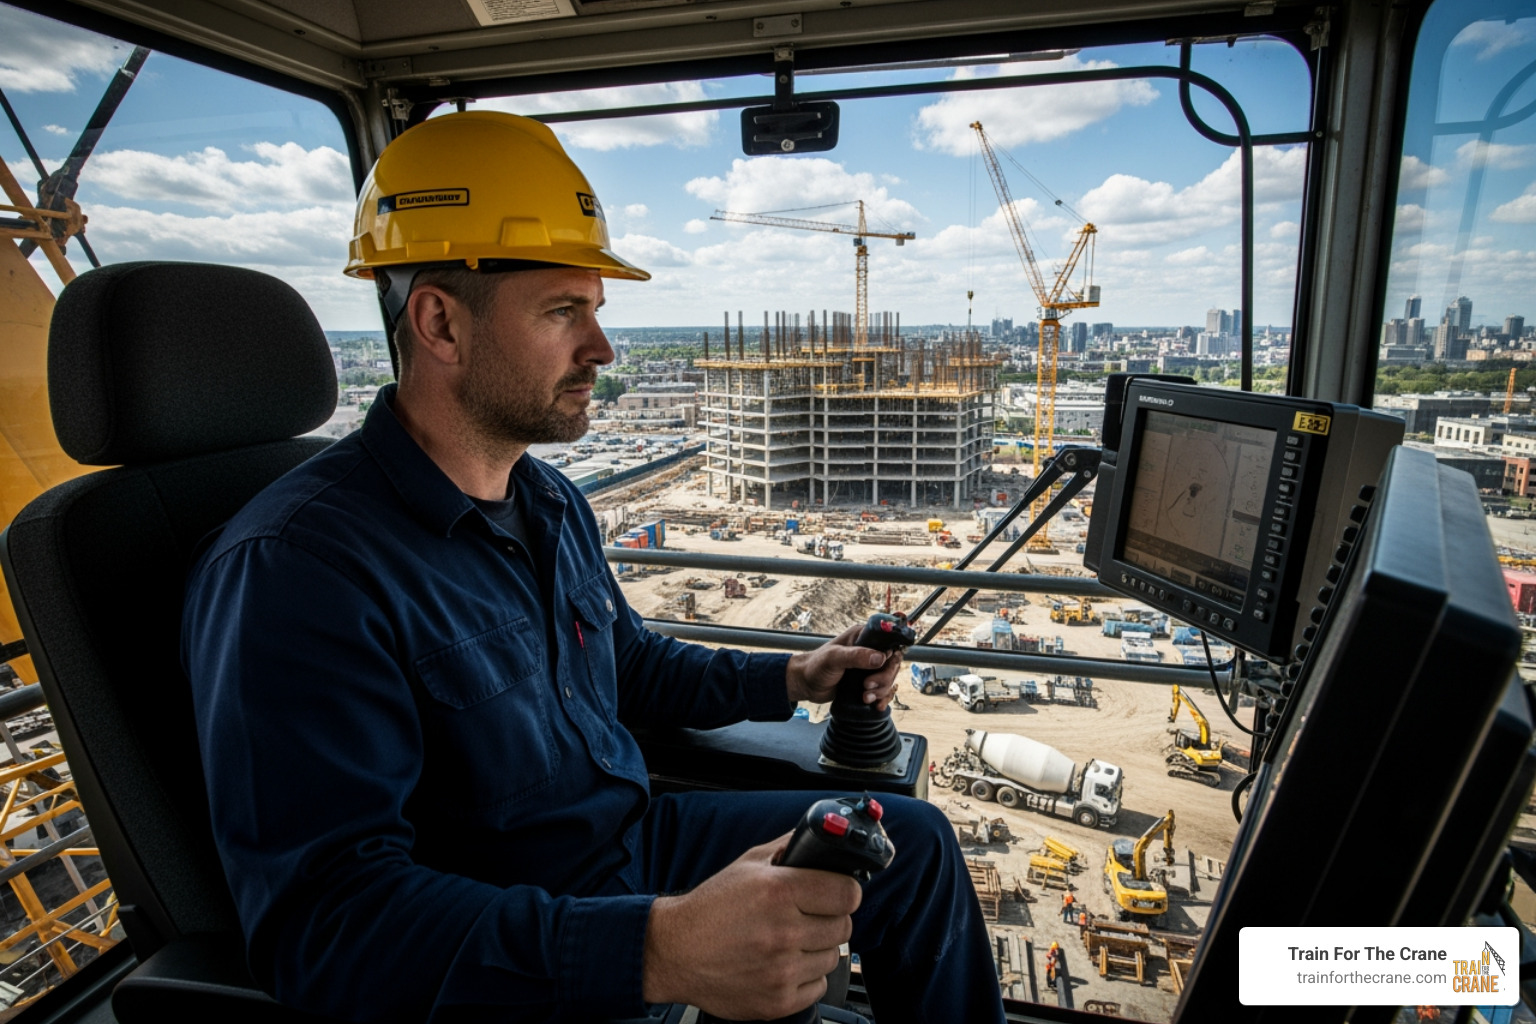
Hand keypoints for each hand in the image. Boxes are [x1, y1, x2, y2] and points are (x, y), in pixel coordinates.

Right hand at [642, 834, 860, 1019]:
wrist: (675, 951)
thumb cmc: (711, 907)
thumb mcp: (748, 864)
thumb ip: (789, 847)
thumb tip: (823, 839)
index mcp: (777, 892)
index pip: (847, 893)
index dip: (844, 890)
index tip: (835, 892)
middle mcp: (782, 932)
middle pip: (843, 926)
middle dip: (828, 918)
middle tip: (806, 916)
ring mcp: (781, 971)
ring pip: (831, 957)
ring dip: (816, 948)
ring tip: (788, 941)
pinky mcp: (779, 1002)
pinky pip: (818, 986)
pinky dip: (805, 977)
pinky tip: (782, 964)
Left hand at [785, 623, 903, 709]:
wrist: (806, 684)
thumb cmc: (816, 666)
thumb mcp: (834, 658)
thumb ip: (856, 656)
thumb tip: (881, 657)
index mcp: (863, 637)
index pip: (889, 643)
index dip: (890, 658)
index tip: (879, 668)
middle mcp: (869, 650)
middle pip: (892, 664)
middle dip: (884, 679)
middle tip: (867, 686)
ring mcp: (869, 667)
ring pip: (889, 679)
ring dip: (881, 691)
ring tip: (864, 697)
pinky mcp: (867, 682)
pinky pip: (884, 690)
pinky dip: (883, 698)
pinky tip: (876, 705)